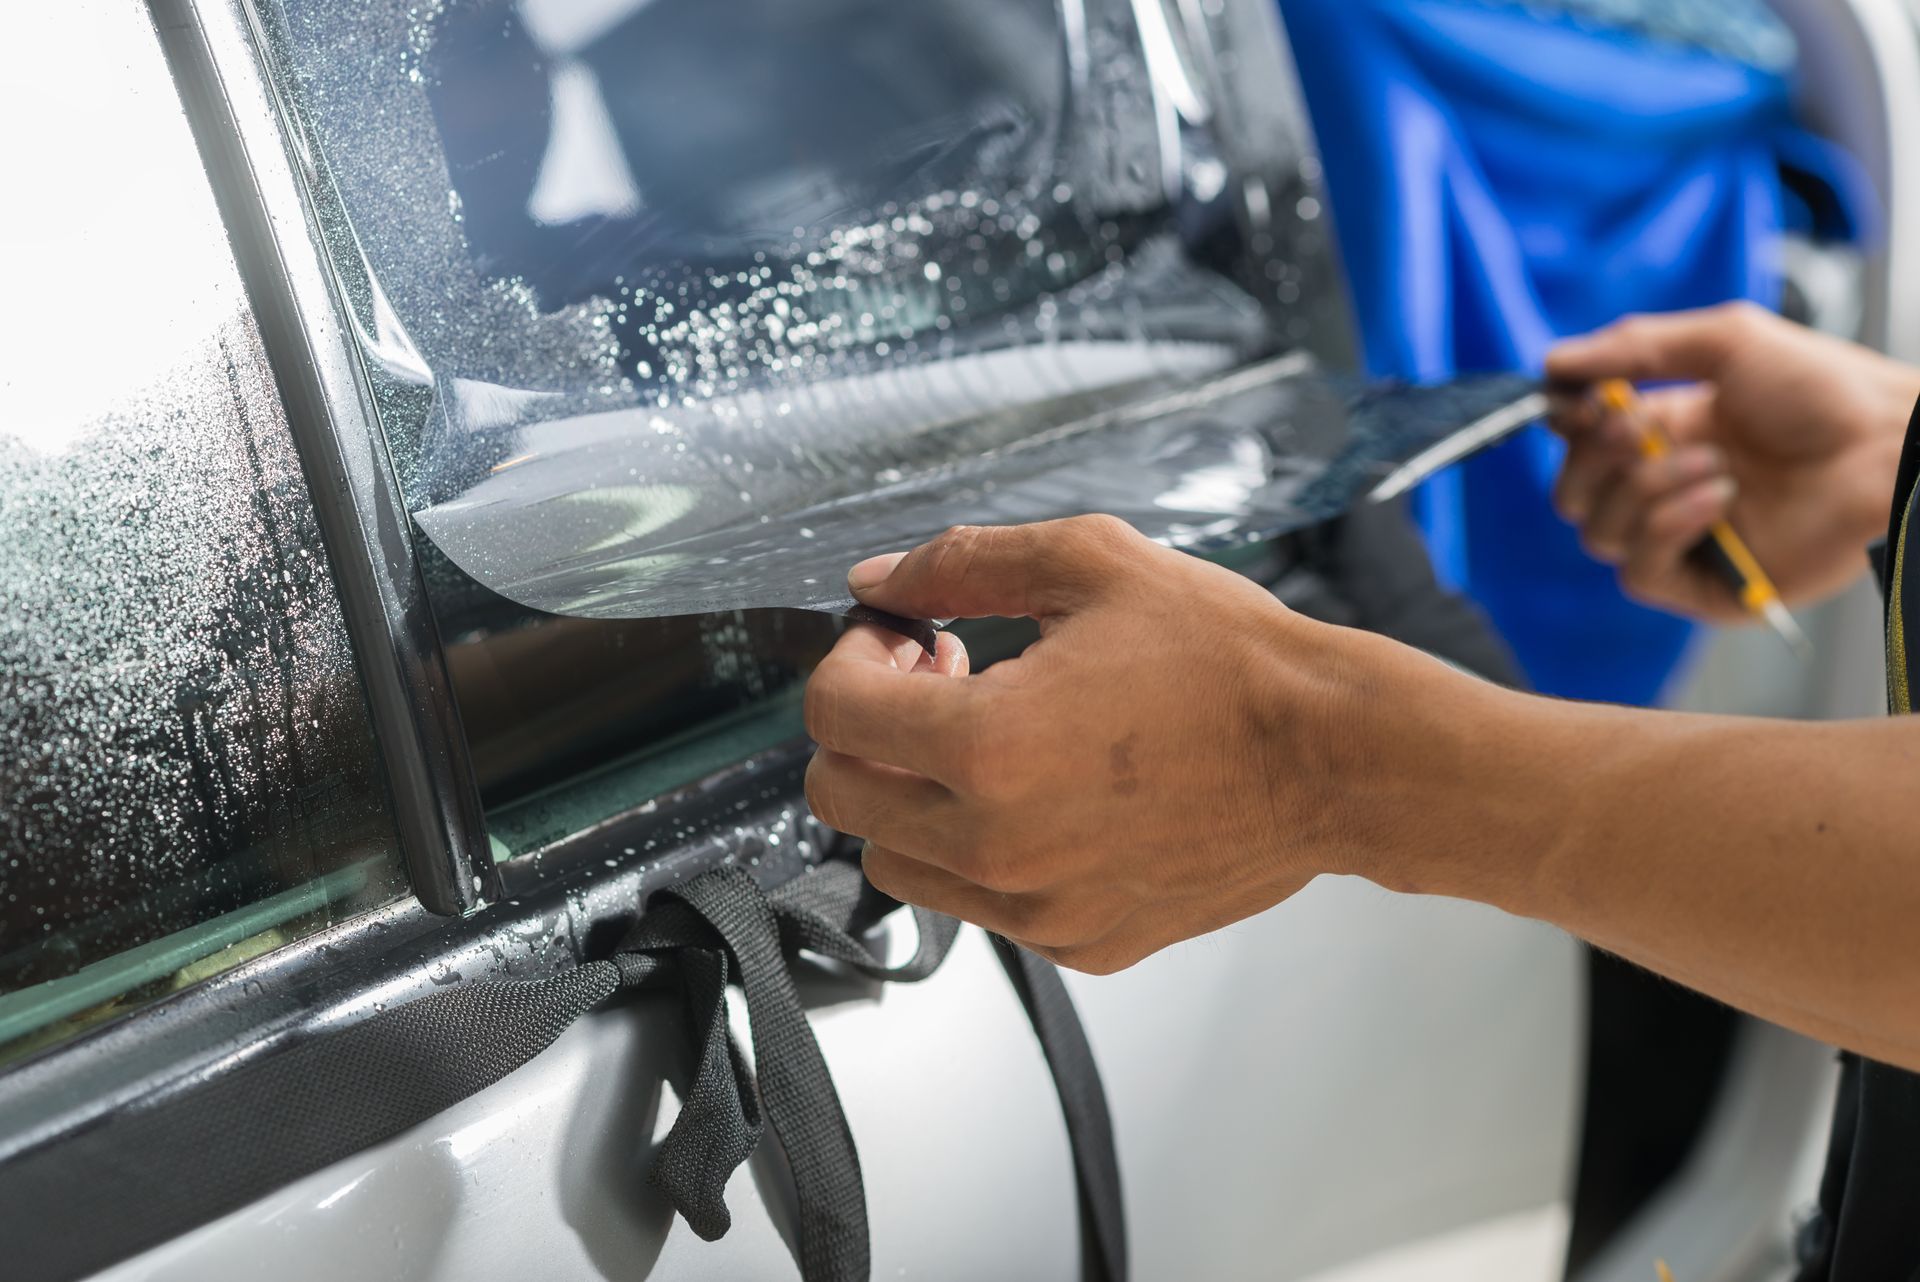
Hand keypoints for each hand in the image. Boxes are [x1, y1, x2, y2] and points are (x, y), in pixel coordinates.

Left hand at [802, 516, 1465, 972]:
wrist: (1334, 758)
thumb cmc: (1231, 662)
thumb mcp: (1092, 565)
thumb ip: (963, 564)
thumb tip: (877, 581)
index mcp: (986, 746)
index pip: (830, 715)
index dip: (852, 658)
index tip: (901, 638)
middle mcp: (996, 844)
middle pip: (840, 797)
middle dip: (870, 726)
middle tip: (942, 678)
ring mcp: (1035, 907)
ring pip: (897, 862)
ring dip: (914, 795)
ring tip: (995, 739)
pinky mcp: (1076, 942)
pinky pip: (980, 904)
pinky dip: (983, 849)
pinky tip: (1050, 791)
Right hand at [1546, 303, 1915, 621]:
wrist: (1883, 446)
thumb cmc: (1823, 390)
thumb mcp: (1723, 340)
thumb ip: (1634, 346)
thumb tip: (1551, 364)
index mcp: (1663, 434)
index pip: (1576, 445)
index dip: (1570, 426)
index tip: (1583, 403)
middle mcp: (1664, 489)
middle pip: (1572, 496)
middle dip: (1597, 459)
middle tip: (1646, 433)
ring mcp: (1681, 540)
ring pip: (1598, 533)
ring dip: (1649, 489)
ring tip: (1718, 465)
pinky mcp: (1702, 586)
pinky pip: (1637, 570)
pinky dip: (1668, 527)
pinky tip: (1720, 499)